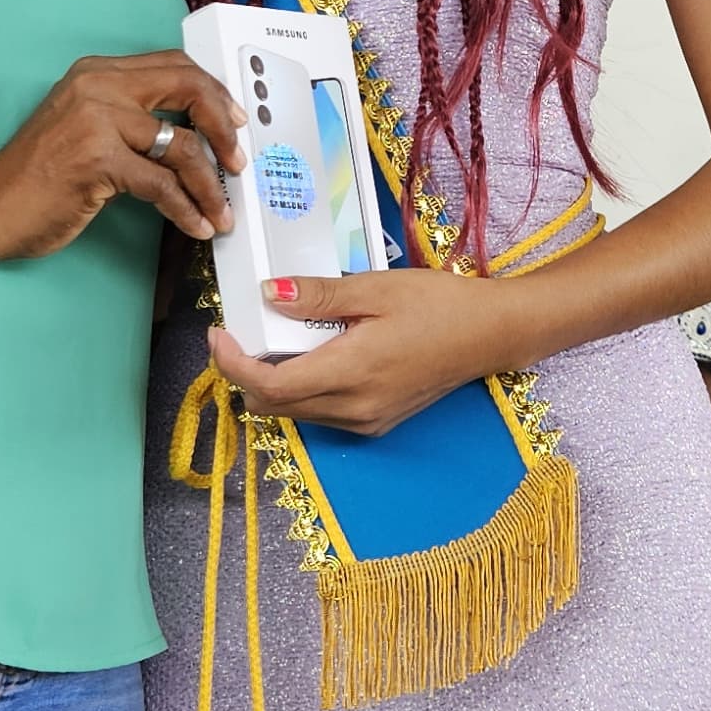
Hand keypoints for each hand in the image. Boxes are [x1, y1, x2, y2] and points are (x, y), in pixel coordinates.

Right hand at [0, 52, 243, 259]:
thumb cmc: (36, 175)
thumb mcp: (84, 126)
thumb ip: (128, 117)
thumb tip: (190, 133)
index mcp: (97, 72)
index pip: (173, 65)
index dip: (213, 91)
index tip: (233, 121)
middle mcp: (99, 86)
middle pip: (188, 87)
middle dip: (224, 126)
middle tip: (236, 161)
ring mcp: (98, 120)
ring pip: (183, 145)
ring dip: (211, 185)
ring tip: (221, 211)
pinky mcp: (98, 159)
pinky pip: (162, 184)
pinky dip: (187, 209)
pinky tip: (196, 225)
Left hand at [210, 264, 501, 434]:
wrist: (491, 334)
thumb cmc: (440, 305)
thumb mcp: (376, 288)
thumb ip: (318, 295)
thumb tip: (268, 293)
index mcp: (352, 372)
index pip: (270, 385)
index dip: (232, 364)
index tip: (219, 332)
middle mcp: (354, 408)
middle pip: (273, 406)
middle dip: (244, 373)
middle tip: (240, 332)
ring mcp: (365, 421)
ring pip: (294, 413)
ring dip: (272, 382)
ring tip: (276, 337)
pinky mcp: (375, 422)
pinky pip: (320, 413)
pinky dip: (301, 388)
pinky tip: (311, 353)